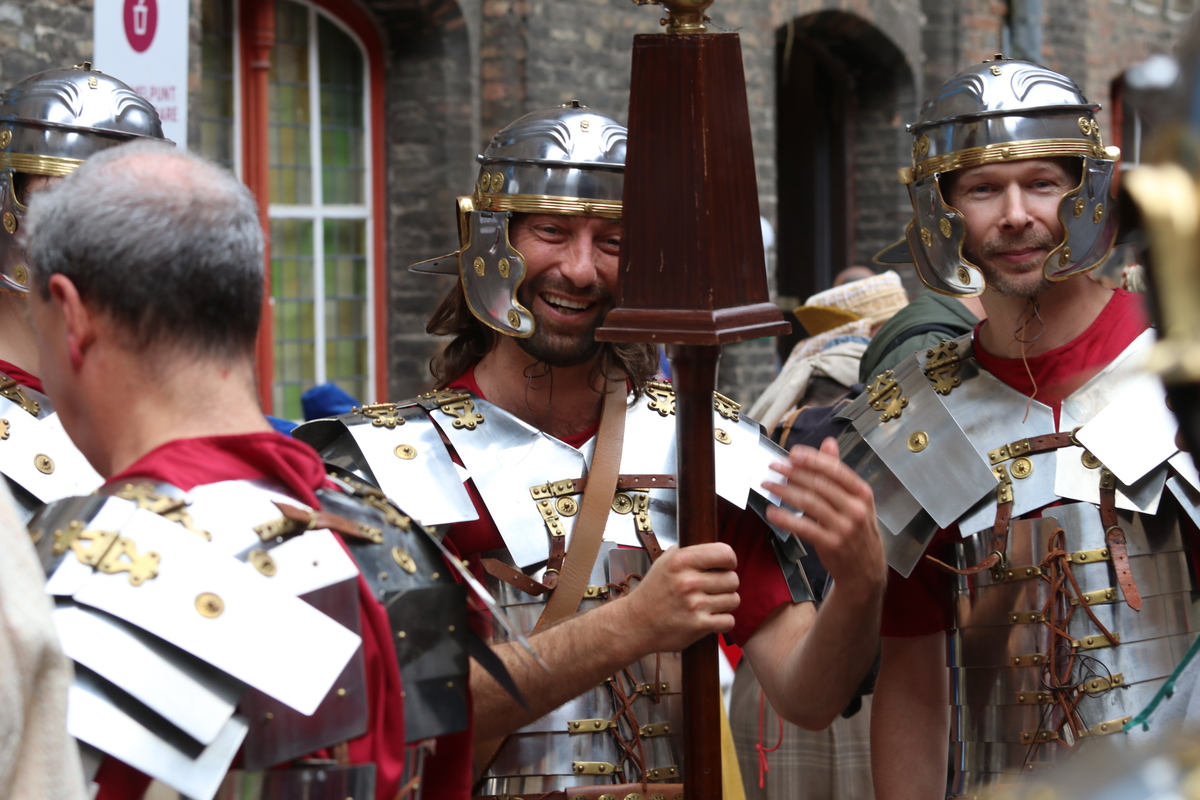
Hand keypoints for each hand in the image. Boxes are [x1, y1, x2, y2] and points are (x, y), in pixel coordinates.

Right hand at [619, 542, 739, 653]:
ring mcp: (694, 604)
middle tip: (714, 589)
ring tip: (711, 604)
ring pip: (734, 600)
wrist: (635, 623)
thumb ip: (686, 552)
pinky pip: (729, 621)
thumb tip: (707, 545)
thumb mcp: (663, 562)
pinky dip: (723, 622)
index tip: (725, 566)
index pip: (725, 553)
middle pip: (733, 579)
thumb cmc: (652, 592)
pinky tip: (711, 618)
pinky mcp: (698, 625)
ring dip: (725, 603)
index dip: (729, 560)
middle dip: (727, 584)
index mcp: (681, 560)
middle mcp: (688, 581)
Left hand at [762, 437, 885, 596]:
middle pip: (819, 484)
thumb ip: (838, 472)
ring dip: (784, 492)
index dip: (812, 459)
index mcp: (862, 493)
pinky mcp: (831, 544)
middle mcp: (856, 508)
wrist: (865, 570)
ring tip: (767, 485)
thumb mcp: (855, 500)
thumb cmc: (857, 530)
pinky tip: (771, 512)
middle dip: (793, 473)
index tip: (792, 453)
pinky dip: (785, 518)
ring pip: (809, 503)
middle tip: (773, 466)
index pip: (835, 470)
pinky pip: (803, 527)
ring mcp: (844, 527)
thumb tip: (828, 442)